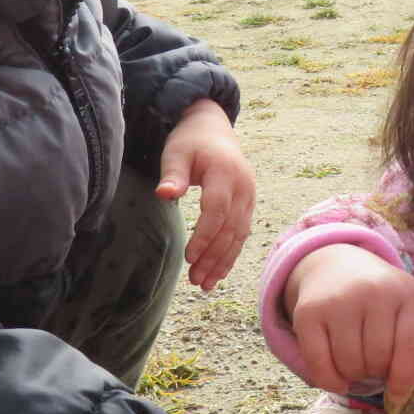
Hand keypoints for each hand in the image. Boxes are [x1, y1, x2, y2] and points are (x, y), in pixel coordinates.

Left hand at [156, 101, 253, 290]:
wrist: (214, 128)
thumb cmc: (190, 141)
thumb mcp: (176, 153)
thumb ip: (173, 175)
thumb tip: (164, 194)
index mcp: (225, 172)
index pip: (217, 211)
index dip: (204, 236)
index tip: (189, 257)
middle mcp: (244, 186)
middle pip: (230, 229)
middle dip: (213, 257)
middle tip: (195, 281)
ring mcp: (249, 196)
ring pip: (239, 235)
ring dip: (223, 262)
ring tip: (205, 284)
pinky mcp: (248, 205)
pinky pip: (242, 233)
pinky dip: (231, 254)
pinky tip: (218, 273)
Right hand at [283, 244, 413, 410]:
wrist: (334, 266)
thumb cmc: (376, 299)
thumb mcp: (402, 310)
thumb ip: (407, 349)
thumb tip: (397, 400)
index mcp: (406, 292)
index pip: (411, 346)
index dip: (405, 380)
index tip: (398, 398)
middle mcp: (373, 291)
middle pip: (377, 359)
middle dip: (375, 372)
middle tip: (371, 364)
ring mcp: (339, 300)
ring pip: (349, 364)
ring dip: (352, 376)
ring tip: (355, 362)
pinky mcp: (308, 312)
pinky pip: (319, 363)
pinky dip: (329, 381)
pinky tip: (337, 379)